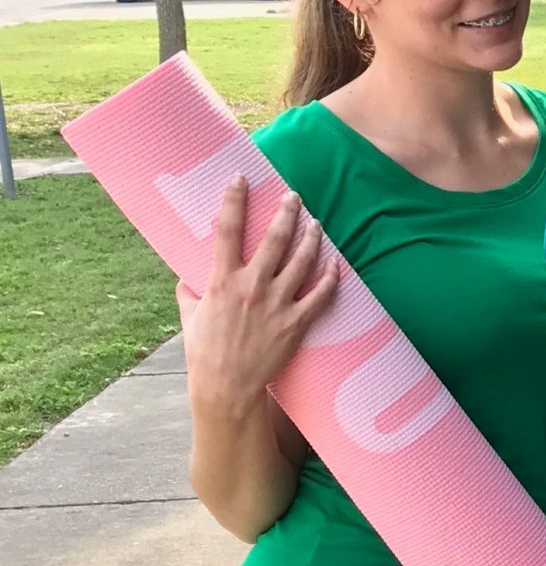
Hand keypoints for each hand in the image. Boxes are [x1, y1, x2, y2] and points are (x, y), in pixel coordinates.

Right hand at [180, 178, 340, 419]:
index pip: (227, 230)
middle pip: (273, 239)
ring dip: (311, 238)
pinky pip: (320, 295)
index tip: (240, 178)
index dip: (234, 200)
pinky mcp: (296, 324)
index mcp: (222, 281)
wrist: (226, 387)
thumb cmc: (204, 353)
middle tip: (294, 195)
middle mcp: (251, 287)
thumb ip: (189, 294)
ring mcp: (276, 305)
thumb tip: (186, 281)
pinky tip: (338, 264)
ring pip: (301, 261)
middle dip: (285, 213)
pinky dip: (331, 278)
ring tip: (316, 223)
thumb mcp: (190, 318)